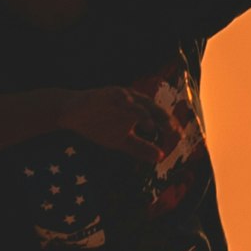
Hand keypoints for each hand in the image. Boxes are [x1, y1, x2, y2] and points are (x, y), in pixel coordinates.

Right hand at [57, 85, 173, 162]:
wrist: (70, 113)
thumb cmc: (97, 124)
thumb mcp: (121, 141)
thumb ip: (141, 148)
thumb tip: (161, 157)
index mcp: (139, 109)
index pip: (159, 116)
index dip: (170, 125)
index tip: (181, 137)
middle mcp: (133, 100)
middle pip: (153, 108)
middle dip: (164, 119)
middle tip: (174, 131)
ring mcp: (121, 96)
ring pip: (138, 103)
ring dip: (146, 114)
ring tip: (154, 127)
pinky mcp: (107, 94)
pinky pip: (120, 99)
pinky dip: (127, 105)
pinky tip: (132, 114)